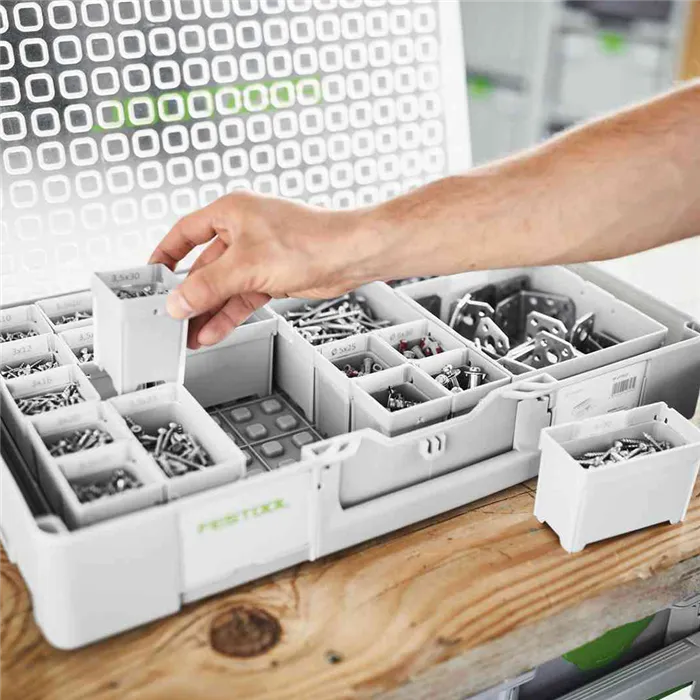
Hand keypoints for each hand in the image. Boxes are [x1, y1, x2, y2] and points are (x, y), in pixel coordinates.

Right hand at [149, 192, 386, 348]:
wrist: (350, 255)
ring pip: (223, 285)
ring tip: (188, 334)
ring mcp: (259, 254)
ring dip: (208, 310)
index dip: (165, 254)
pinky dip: (228, 314)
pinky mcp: (273, 275)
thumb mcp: (246, 265)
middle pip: (204, 265)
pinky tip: (213, 332)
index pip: (185, 232)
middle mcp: (243, 230)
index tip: (150, 276)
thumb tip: (178, 301)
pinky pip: (241, 297)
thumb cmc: (308, 241)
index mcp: (231, 212)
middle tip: (171, 317)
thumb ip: (208, 286)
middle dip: (189, 293)